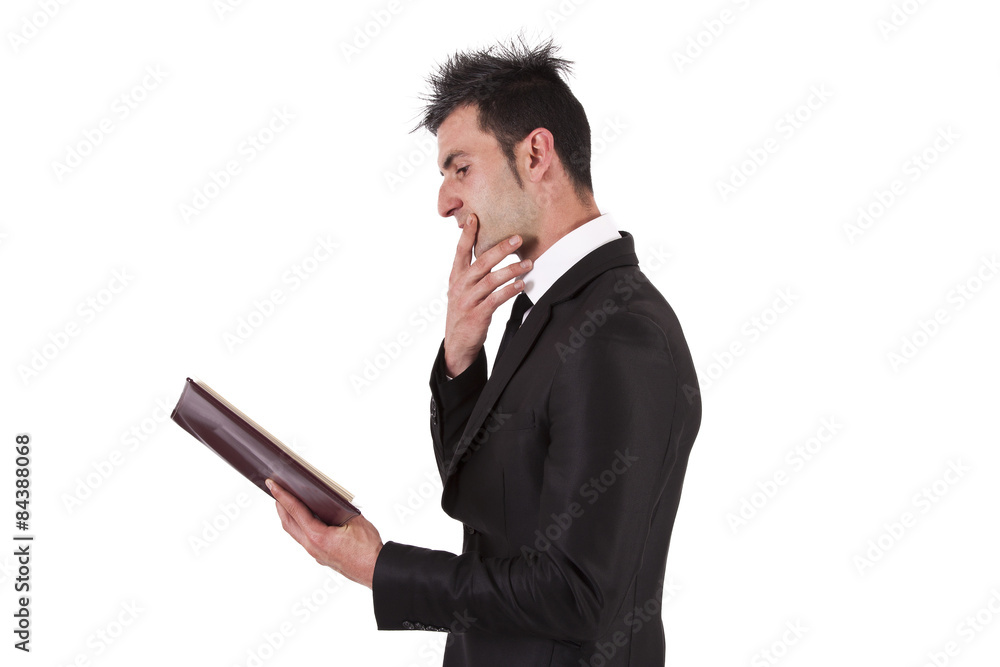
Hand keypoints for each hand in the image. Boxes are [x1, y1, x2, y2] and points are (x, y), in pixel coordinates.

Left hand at [266, 478, 382, 588]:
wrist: (375, 569)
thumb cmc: (367, 549)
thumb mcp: (354, 520)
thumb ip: (339, 509)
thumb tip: (329, 500)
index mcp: (318, 536)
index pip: (295, 511)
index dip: (283, 496)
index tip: (273, 485)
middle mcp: (313, 547)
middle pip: (289, 523)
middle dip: (280, 506)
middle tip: (275, 491)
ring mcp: (316, 553)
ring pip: (295, 532)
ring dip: (289, 517)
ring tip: (287, 503)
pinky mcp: (321, 556)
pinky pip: (305, 539)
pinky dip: (300, 526)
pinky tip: (305, 519)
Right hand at [444, 213, 531, 376]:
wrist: (457, 344)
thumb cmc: (464, 312)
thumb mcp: (461, 290)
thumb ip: (472, 273)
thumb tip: (489, 252)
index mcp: (456, 277)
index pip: (461, 251)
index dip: (467, 234)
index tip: (475, 218)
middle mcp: (460, 286)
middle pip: (481, 262)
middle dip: (500, 248)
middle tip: (517, 238)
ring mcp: (468, 300)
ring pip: (491, 280)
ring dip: (512, 270)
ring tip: (528, 263)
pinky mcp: (477, 315)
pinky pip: (496, 299)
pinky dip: (510, 290)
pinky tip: (521, 285)